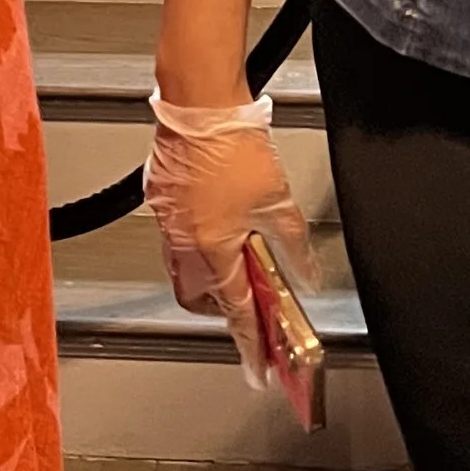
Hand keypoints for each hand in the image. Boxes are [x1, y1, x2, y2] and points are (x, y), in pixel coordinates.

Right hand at [144, 93, 322, 383]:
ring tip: (236, 257)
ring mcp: (168, 220)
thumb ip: (293, 244)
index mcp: (213, 247)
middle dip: (222, 308)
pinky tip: (217, 221)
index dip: (251, 342)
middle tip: (247, 303)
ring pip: (184, 268)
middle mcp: (184, 241)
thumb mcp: (278, 199)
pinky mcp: (161, 198)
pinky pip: (175, 235)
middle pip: (199, 296)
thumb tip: (308, 274)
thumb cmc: (232, 143)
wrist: (200, 103)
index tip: (258, 367)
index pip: (236, 309)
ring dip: (210, 272)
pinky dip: (196, 241)